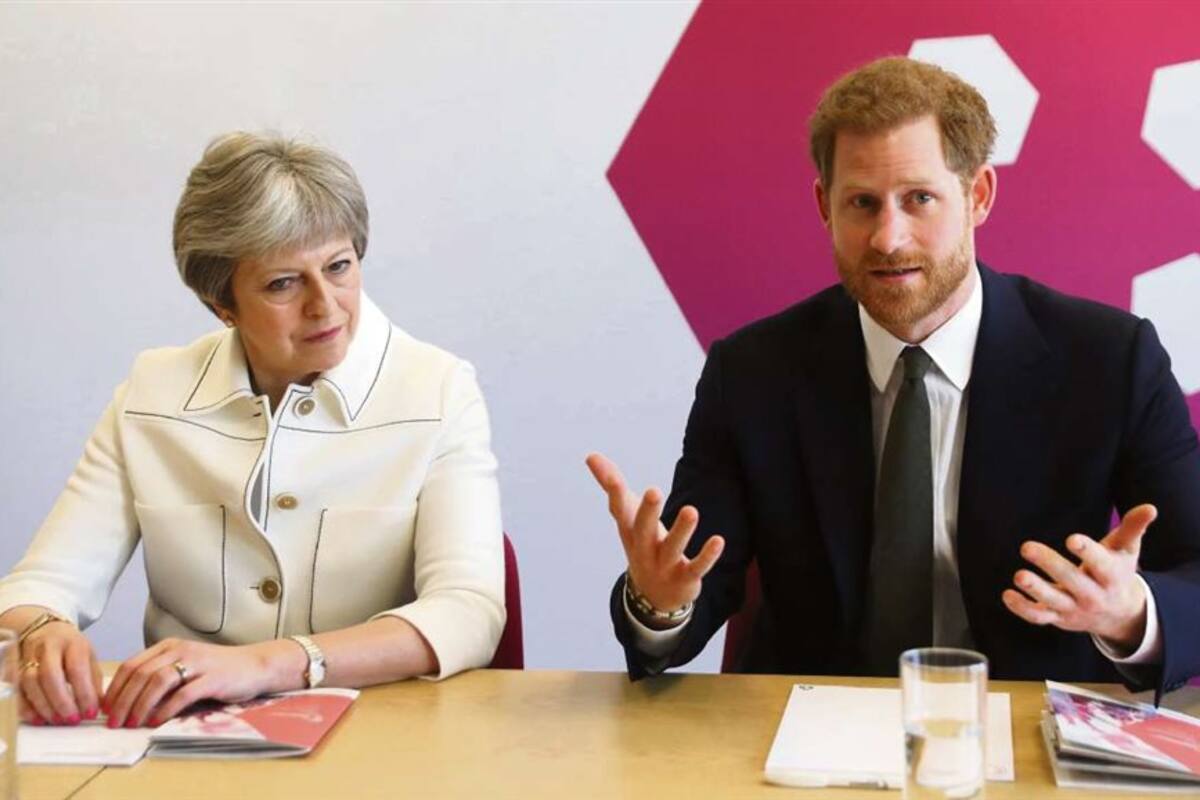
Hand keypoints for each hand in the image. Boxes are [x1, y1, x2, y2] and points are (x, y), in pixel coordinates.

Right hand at [18, 621, 101, 724]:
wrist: (46, 630)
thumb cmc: (70, 647)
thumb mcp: (88, 656)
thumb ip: (93, 680)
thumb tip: (98, 705)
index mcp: (72, 643)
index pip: (77, 668)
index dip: (84, 693)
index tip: (91, 712)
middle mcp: (48, 648)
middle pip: (50, 675)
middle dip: (62, 701)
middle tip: (73, 719)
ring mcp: (28, 658)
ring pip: (31, 683)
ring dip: (45, 706)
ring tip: (58, 720)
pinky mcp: (16, 670)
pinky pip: (18, 690)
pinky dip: (27, 708)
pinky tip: (39, 719)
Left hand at [103, 638, 287, 727]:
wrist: (255, 665)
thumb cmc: (217, 669)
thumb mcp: (185, 665)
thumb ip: (160, 674)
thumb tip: (127, 699)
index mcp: (169, 645)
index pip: (131, 665)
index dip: (114, 688)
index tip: (106, 709)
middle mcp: (180, 650)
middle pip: (140, 674)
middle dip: (122, 701)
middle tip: (114, 722)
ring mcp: (197, 662)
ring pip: (157, 682)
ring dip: (139, 706)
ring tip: (131, 723)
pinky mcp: (211, 678)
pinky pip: (182, 695)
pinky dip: (165, 710)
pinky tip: (156, 721)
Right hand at [586, 452, 723, 612]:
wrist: (653, 597)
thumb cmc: (641, 543)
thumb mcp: (627, 516)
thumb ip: (612, 485)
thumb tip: (590, 455)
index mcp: (630, 530)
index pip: (620, 510)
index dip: (615, 494)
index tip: (613, 478)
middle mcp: (644, 548)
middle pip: (643, 529)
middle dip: (647, 511)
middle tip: (652, 490)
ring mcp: (663, 565)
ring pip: (672, 548)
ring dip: (681, 531)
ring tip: (691, 511)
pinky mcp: (685, 578)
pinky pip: (696, 568)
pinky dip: (707, 556)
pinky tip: (718, 540)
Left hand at [1003, 504, 1156, 651]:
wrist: (1119, 614)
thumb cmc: (1117, 572)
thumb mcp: (1127, 551)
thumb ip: (1133, 528)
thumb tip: (1150, 507)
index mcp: (1111, 577)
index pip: (1101, 565)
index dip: (1088, 552)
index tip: (1072, 539)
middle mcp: (1093, 595)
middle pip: (1072, 581)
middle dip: (1050, 565)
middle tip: (1026, 547)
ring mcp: (1073, 608)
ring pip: (1053, 601)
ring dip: (1035, 590)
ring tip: (1019, 576)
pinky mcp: (1057, 618)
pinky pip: (1038, 617)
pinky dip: (1022, 608)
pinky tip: (1007, 594)